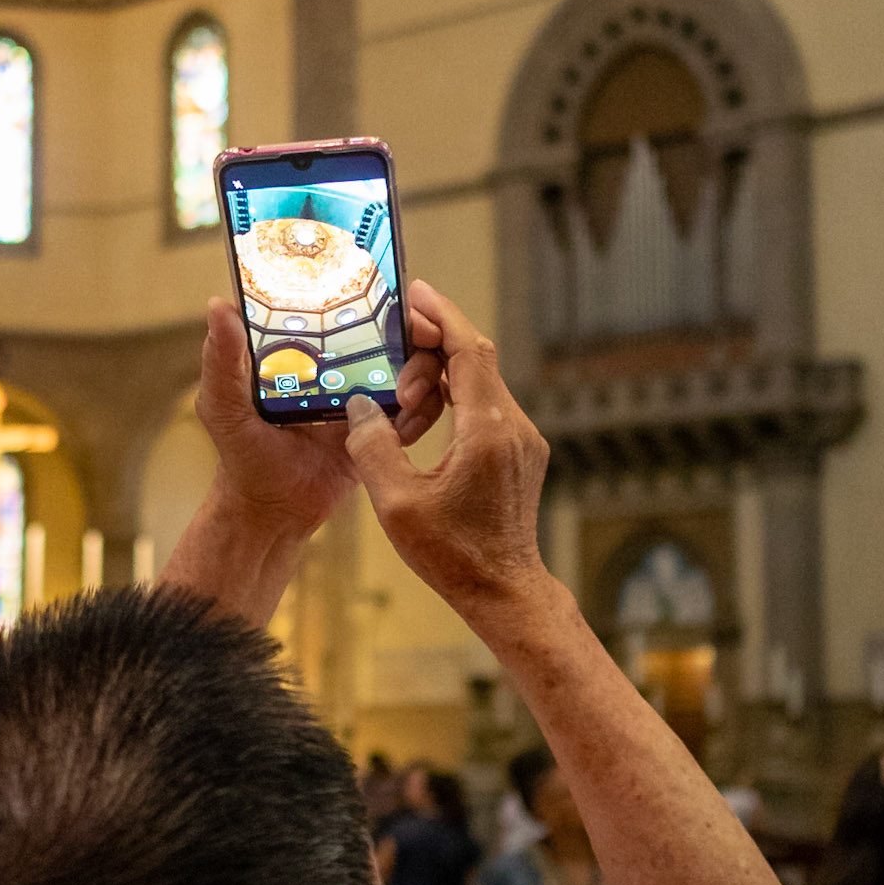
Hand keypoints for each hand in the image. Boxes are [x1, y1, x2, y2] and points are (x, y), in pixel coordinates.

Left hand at [196, 296, 444, 538]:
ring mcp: (364, 395)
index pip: (345, 304)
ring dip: (422, 370)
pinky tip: (409, 420)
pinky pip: (415, 410)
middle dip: (413, 330)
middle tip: (417, 339)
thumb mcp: (223, 406)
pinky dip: (424, 410)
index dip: (376, 291)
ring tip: (407, 394)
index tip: (397, 292)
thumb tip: (219, 305)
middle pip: (391, 329)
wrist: (271, 513)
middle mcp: (338, 364)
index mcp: (303, 347)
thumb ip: (222, 360)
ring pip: (413, 365)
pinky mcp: (381, 428)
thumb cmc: (240, 455)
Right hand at [344, 281, 548, 615]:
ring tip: (404, 383)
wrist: (504, 592)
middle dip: (435, 345)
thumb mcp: (395, 503)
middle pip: (476, 360)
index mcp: (487, 431)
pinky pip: (488, 406)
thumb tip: (360, 406)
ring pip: (482, 383)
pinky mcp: (521, 454)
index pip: (469, 351)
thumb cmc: (452, 555)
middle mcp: (514, 428)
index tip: (417, 292)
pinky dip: (457, 394)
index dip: (443, 315)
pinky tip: (427, 410)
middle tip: (396, 346)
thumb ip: (373, 447)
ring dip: (444, 372)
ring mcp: (523, 441)